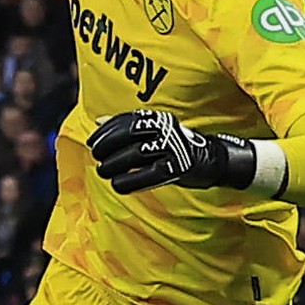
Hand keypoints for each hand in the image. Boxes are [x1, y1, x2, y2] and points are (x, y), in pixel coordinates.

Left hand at [89, 110, 263, 194]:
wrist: (212, 160)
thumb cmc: (175, 146)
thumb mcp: (153, 132)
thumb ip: (127, 127)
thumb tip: (98, 122)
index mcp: (158, 119)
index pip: (127, 121)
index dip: (107, 131)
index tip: (92, 142)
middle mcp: (165, 130)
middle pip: (129, 136)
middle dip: (108, 146)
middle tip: (97, 156)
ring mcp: (173, 148)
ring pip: (136, 155)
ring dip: (115, 165)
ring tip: (104, 172)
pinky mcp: (178, 168)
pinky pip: (150, 174)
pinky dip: (131, 181)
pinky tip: (119, 185)